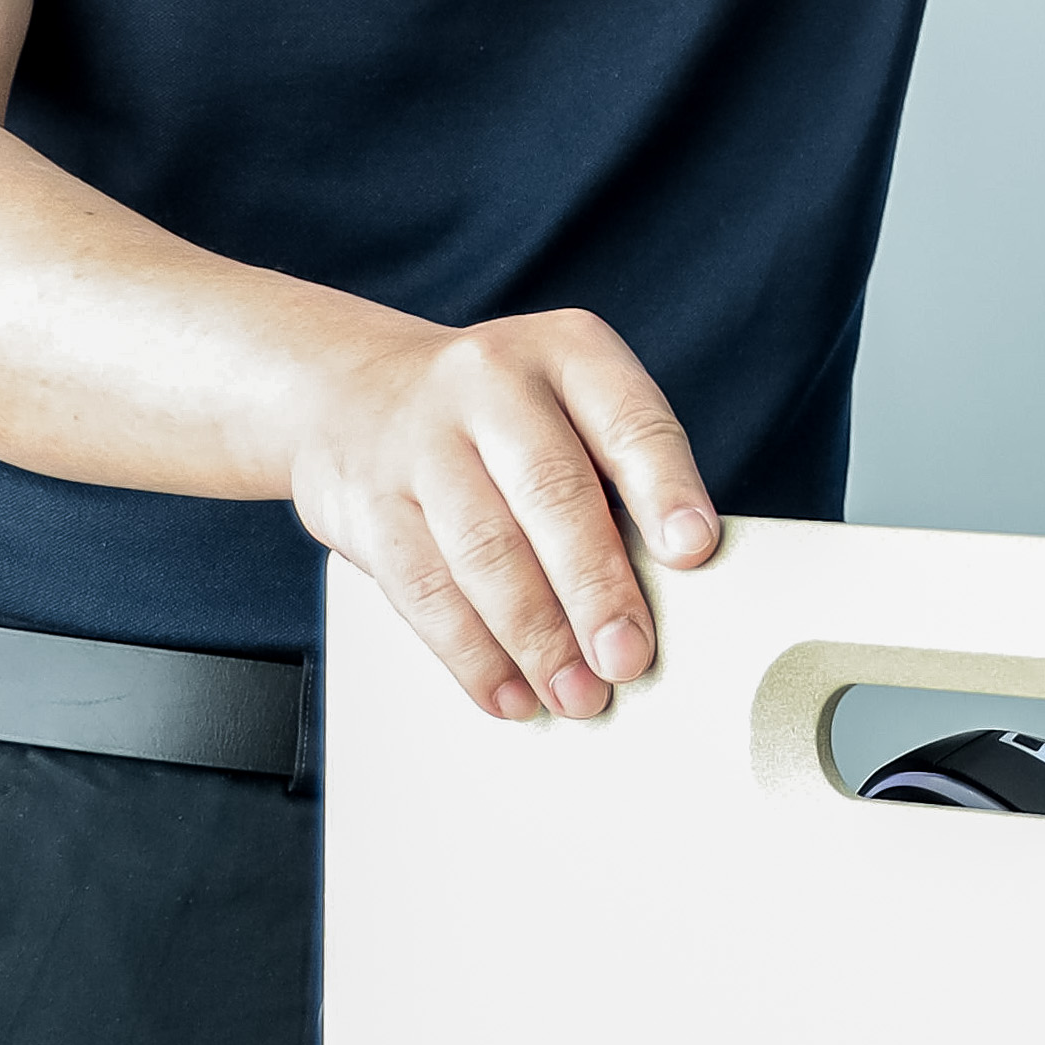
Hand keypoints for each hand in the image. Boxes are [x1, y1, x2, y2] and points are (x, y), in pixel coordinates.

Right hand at [290, 310, 719, 719]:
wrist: (351, 388)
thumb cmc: (494, 414)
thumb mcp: (567, 404)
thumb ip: (617, 477)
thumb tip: (665, 587)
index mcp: (567, 353)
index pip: (629, 422)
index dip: (666, 490)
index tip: (693, 550)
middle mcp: (491, 384)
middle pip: (553, 495)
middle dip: (596, 590)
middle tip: (627, 656)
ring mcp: (420, 441)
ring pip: (485, 552)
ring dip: (536, 640)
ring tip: (575, 692)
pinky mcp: (367, 503)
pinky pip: (424, 589)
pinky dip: (472, 654)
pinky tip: (509, 689)